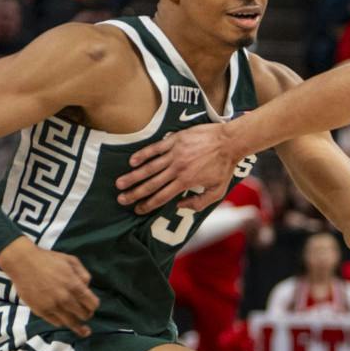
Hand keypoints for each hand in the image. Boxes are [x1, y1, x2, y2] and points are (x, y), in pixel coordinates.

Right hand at [0, 239, 97, 335]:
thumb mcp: (71, 261)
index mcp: (74, 285)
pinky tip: (64, 320)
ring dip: (78, 325)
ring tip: (83, 330)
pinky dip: (62, 322)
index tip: (91, 306)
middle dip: (86, 314)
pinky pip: (56, 322)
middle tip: (85, 314)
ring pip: (71, 323)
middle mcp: (65, 298)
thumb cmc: (48, 259)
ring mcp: (52, 306)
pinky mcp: (40, 310)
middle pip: (83, 315)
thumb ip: (83, 274)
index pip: (92, 304)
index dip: (93, 306)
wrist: (22, 262)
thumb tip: (88, 288)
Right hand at [115, 123, 237, 213]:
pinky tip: (132, 161)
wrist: (229, 142)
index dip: (148, 205)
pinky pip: (154, 149)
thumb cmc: (224, 167)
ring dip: (133, 176)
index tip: (137, 210)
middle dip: (135, 193)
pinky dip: (142, 155)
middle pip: (151, 184)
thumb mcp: (217, 191)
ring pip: (149, 167)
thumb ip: (199, 202)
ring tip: (120, 183)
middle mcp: (177, 169)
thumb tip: (180, 206)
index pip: (162, 197)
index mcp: (186, 182)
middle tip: (121, 199)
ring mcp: (174, 154)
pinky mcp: (174, 140)